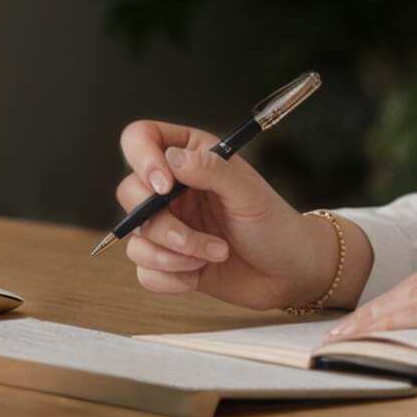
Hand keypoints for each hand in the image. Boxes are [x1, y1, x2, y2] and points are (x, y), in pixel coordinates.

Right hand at [114, 119, 372, 310]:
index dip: (142, 159)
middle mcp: (173, 188)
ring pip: (136, 238)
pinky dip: (171, 277)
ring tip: (216, 254)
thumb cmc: (275, 225)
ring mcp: (168, 224)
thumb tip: (169, 158)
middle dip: (162, 224)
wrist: (288, 273)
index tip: (165, 186)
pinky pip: (144, 271)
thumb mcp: (247, 192)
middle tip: (196, 238)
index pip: (140, 139)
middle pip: (129, 193)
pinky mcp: (168, 260)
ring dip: (174, 254)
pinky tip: (200, 274)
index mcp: (191, 157)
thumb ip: (210, 170)